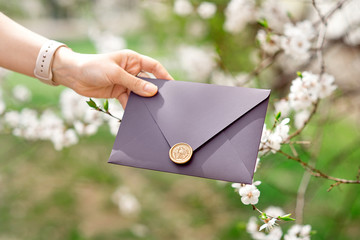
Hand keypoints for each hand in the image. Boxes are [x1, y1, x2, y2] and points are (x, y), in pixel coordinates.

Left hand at [52, 48, 172, 107]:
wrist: (72, 75)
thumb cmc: (93, 67)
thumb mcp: (115, 74)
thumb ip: (134, 83)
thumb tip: (153, 92)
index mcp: (132, 60)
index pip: (154, 66)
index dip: (164, 75)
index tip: (173, 86)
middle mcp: (131, 70)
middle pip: (148, 82)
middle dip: (154, 91)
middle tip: (163, 102)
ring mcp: (125, 82)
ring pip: (139, 93)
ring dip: (143, 101)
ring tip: (150, 110)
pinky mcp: (118, 92)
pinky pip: (129, 101)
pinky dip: (132, 107)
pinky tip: (136, 114)